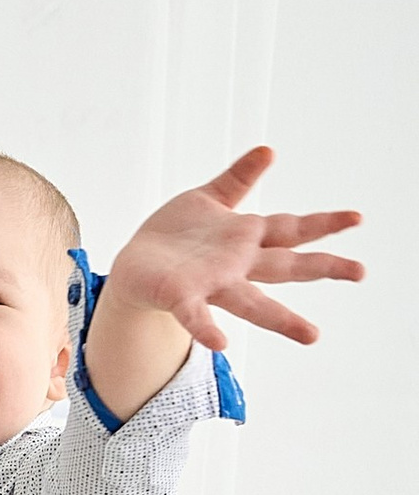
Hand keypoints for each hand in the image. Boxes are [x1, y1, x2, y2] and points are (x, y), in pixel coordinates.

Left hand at [108, 147, 362, 352]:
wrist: (134, 266)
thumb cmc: (175, 236)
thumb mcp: (208, 199)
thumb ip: (239, 179)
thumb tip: (269, 150)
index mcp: (244, 239)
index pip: (291, 229)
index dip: (323, 223)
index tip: (357, 218)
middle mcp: (235, 265)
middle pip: (285, 266)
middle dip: (322, 267)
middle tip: (360, 271)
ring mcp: (211, 284)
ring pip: (251, 302)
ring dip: (281, 319)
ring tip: (312, 335)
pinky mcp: (180, 296)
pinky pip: (195, 315)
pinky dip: (207, 328)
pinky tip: (220, 343)